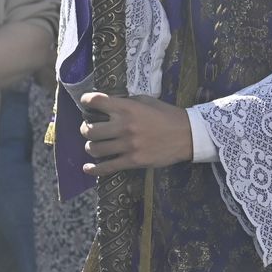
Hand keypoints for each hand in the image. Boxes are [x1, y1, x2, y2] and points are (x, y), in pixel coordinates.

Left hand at [77, 92, 191, 174]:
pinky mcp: (133, 161)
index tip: (85, 103)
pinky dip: (94, 170)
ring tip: (94, 145)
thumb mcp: (146, 100)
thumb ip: (125, 102)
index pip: (96, 102)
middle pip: (90, 130)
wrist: (187, 135)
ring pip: (95, 149)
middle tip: (88, 128)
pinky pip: (107, 168)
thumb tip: (107, 103)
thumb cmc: (166, 114)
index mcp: (126, 108)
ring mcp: (128, 145)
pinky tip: (87, 168)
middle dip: (84, 129)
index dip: (85, 101)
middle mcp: (124, 126)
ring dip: (90, 147)